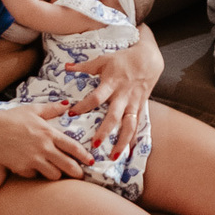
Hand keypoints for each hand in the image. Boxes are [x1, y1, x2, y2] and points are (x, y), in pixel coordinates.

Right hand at [0, 102, 94, 178]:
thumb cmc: (10, 118)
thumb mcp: (32, 110)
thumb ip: (51, 109)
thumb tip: (66, 104)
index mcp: (48, 133)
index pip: (73, 147)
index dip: (84, 156)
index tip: (91, 162)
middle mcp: (43, 148)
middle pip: (67, 165)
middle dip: (77, 172)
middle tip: (80, 175)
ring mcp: (33, 160)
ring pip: (53, 175)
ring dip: (56, 175)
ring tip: (57, 173)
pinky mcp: (21, 169)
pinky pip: (34, 176)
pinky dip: (35, 174)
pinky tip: (33, 169)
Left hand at [65, 40, 160, 156]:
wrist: (148, 59)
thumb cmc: (123, 59)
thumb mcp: (103, 59)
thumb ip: (84, 66)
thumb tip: (65, 67)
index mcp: (112, 83)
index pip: (96, 97)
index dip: (84, 105)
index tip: (72, 113)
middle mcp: (123, 96)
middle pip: (114, 116)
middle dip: (105, 131)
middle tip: (95, 144)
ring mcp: (133, 103)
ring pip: (129, 125)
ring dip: (122, 142)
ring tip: (114, 156)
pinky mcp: (140, 107)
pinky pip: (137, 126)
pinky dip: (133, 139)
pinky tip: (128, 152)